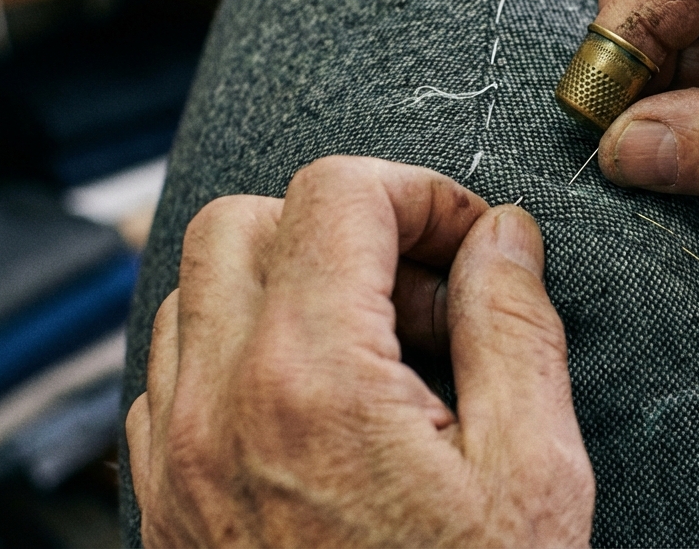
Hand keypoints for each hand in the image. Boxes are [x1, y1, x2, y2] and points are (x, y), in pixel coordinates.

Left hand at [125, 156, 593, 546]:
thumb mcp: (535, 478)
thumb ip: (517, 331)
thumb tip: (503, 238)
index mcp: (312, 384)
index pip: (335, 194)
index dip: (421, 194)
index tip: (471, 246)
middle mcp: (217, 409)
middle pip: (244, 221)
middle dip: (345, 227)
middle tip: (423, 298)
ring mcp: (175, 459)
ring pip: (196, 292)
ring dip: (287, 286)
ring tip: (378, 357)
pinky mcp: (164, 503)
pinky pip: (173, 375)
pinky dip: (241, 354)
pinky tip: (321, 411)